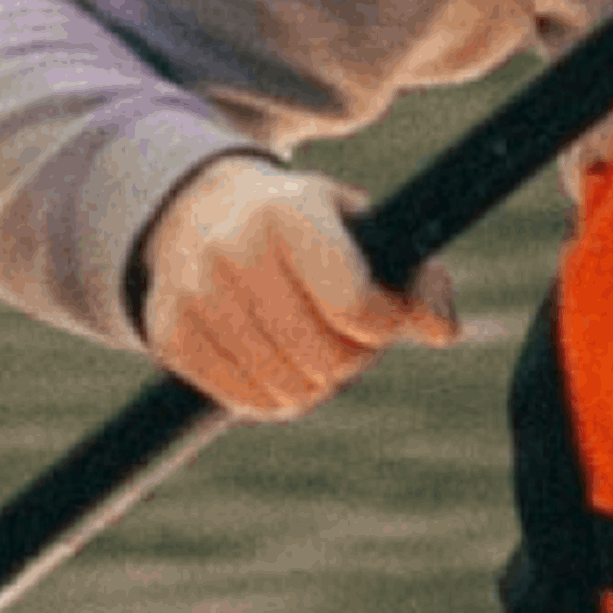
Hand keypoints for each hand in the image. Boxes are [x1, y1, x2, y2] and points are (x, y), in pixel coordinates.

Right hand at [133, 154, 461, 418]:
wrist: (202, 211)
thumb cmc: (307, 227)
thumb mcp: (366, 230)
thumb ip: (418, 279)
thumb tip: (443, 332)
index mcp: (289, 212)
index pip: (353, 306)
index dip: (380, 325)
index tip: (379, 311)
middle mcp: (231, 248)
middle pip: (325, 358)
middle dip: (351, 357)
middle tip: (345, 333)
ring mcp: (192, 293)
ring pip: (287, 389)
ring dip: (314, 381)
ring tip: (309, 343)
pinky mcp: (169, 334)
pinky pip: (245, 402)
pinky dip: (272, 395)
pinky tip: (273, 358)